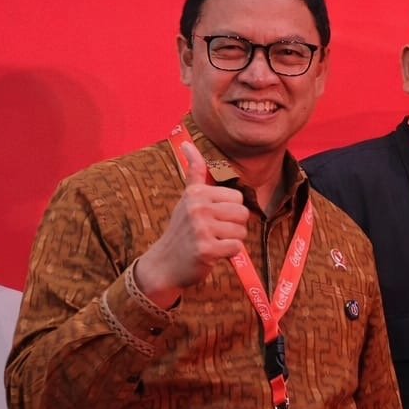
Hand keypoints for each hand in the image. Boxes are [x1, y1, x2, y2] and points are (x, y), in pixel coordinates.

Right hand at [133, 140, 248, 306]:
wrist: (165, 264)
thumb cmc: (182, 231)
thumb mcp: (187, 198)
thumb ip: (194, 172)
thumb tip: (187, 144)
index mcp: (196, 192)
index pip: (237, 198)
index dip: (230, 212)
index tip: (212, 219)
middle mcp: (197, 207)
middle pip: (243, 214)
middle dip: (234, 227)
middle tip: (214, 233)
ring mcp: (201, 228)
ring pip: (241, 232)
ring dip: (231, 241)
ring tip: (212, 243)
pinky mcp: (206, 249)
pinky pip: (236, 247)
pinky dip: (229, 254)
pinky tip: (212, 254)